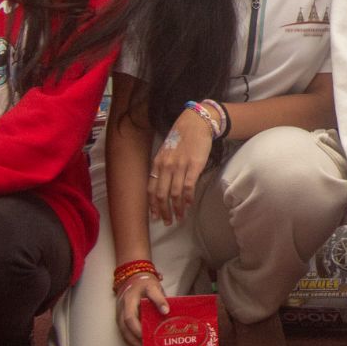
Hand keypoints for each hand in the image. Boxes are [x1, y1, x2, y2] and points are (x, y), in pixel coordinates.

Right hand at [117, 271, 169, 345]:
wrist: (133, 279)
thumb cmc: (145, 285)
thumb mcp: (153, 287)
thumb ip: (159, 298)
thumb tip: (166, 311)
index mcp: (130, 300)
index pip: (131, 316)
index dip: (138, 327)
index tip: (147, 335)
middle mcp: (122, 308)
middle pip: (125, 326)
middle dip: (135, 338)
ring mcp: (120, 314)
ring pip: (123, 331)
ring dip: (132, 342)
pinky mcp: (120, 319)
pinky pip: (124, 332)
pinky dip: (131, 341)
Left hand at [149, 108, 213, 224]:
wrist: (195, 123)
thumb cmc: (180, 137)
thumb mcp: (165, 152)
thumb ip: (161, 167)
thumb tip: (161, 186)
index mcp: (157, 163)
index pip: (151, 189)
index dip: (152, 205)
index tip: (155, 217)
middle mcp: (166, 166)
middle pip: (161, 195)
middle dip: (164, 211)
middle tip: (168, 222)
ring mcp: (180, 166)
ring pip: (175, 194)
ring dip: (177, 208)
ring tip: (180, 217)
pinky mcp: (194, 166)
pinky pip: (188, 186)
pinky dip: (188, 198)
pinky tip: (189, 204)